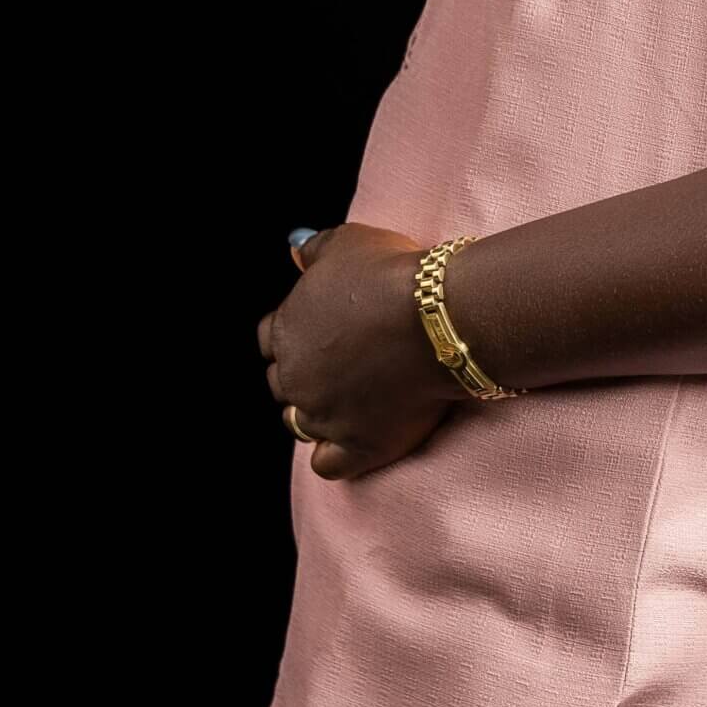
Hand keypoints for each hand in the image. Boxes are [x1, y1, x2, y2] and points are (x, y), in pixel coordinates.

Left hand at [258, 224, 456, 480]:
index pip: (269, 338)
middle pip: (282, 383)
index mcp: (286, 331)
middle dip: (304, 372)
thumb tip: (295, 251)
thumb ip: (312, 250)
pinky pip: (327, 464)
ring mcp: (323, 417)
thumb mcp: (345, 242)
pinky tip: (349, 440)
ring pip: (298, 424)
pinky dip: (333, 454)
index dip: (294, 332)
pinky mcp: (357, 446)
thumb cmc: (391, 274)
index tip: (321, 326)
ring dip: (316, 411)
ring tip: (348, 396)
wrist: (437, 318)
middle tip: (340, 360)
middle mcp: (296, 378)